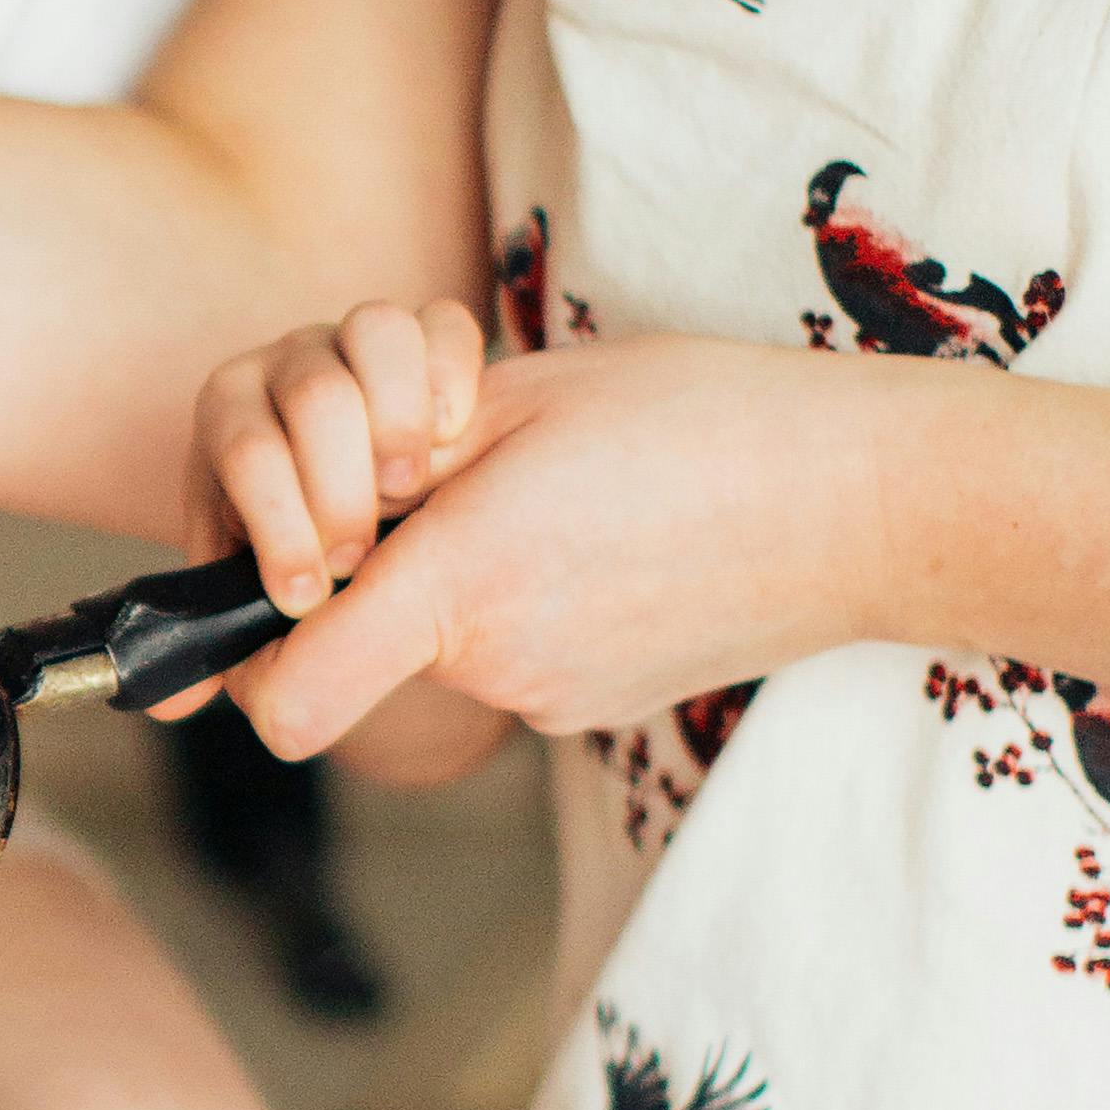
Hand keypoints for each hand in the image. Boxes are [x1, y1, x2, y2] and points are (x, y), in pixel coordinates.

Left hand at [190, 317, 901, 755]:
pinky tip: (599, 541)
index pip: (286, 700)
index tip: (267, 598)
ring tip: (553, 498)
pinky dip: (523, 605)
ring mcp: (552, 700)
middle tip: (451, 478)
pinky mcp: (598, 708)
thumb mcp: (522, 400)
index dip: (241, 665)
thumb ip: (401, 461)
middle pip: (361, 641)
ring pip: (440, 647)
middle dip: (375, 567)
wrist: (868, 503)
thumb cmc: (700, 418)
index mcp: (458, 584)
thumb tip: (324, 507)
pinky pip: (511, 657)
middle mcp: (496, 668)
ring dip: (456, 580)